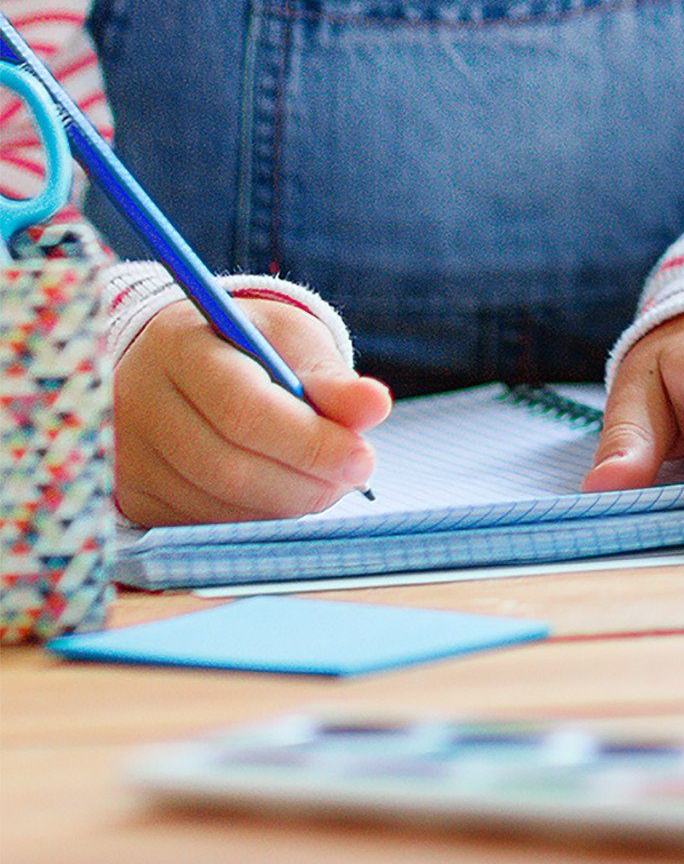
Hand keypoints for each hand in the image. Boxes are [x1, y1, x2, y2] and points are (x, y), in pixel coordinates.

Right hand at [115, 297, 390, 525]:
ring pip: (214, 503)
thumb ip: (332, 377)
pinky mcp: (131, 495)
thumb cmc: (248, 346)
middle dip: (303, 481)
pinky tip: (284, 493)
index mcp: (178, 346)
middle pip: (226, 466)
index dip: (308, 442)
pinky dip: (254, 517)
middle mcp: (137, 403)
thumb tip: (376, 408)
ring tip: (327, 482)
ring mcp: (127, 455)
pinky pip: (199, 522)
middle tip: (354, 476)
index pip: (243, 410)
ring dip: (284, 504)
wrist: (180, 361)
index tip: (363, 457)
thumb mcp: (292, 340)